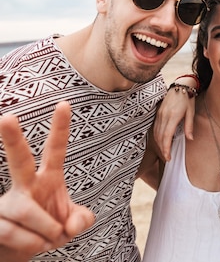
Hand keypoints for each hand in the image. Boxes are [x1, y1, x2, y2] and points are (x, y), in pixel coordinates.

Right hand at [0, 102, 94, 261]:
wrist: (22, 253)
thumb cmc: (49, 230)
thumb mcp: (72, 224)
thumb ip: (82, 220)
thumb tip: (71, 224)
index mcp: (48, 178)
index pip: (55, 149)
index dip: (60, 129)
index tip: (64, 104)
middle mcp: (25, 184)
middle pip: (19, 159)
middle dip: (12, 139)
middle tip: (6, 117)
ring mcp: (6, 201)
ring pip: (26, 211)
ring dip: (45, 232)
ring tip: (48, 240)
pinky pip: (13, 231)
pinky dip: (31, 244)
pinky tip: (33, 246)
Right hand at [153, 85, 195, 160]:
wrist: (180, 86)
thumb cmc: (187, 99)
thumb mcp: (191, 112)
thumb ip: (189, 126)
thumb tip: (190, 139)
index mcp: (173, 116)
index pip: (167, 136)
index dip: (166, 148)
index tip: (169, 157)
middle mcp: (164, 116)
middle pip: (160, 137)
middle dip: (163, 149)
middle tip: (167, 158)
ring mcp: (159, 114)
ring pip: (156, 133)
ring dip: (159, 144)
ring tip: (165, 152)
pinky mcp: (158, 113)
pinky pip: (155, 127)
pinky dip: (157, 136)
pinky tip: (161, 141)